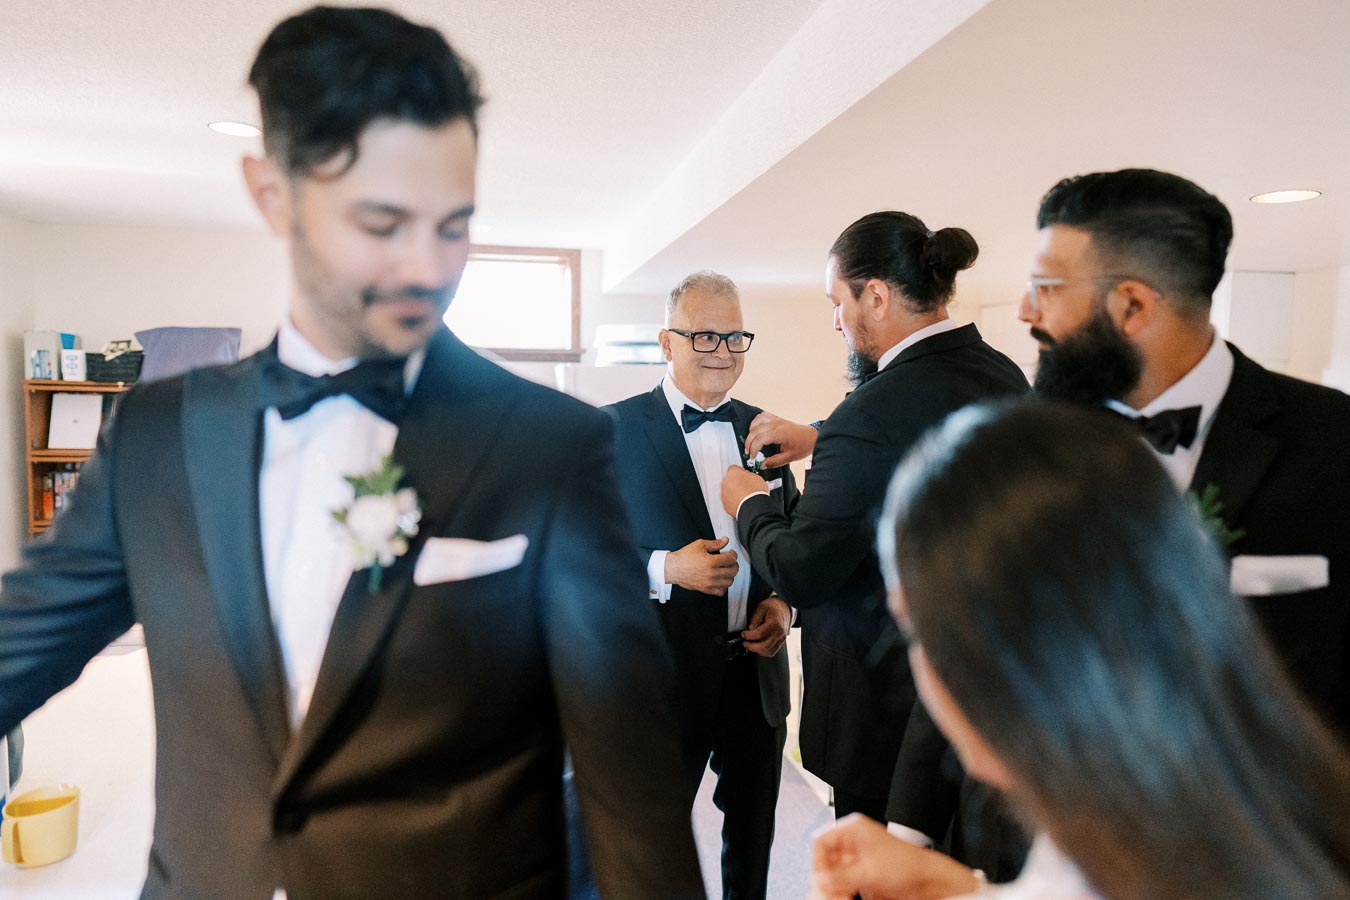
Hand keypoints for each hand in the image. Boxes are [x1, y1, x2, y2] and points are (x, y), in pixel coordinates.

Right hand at [664, 537, 738, 595]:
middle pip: (733, 571)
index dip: (733, 554)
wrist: (673, 568)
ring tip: (726, 570)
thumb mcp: (700, 545)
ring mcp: (709, 583)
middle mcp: (712, 573)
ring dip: (730, 575)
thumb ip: (715, 543)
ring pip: (729, 582)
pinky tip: (721, 580)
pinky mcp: (706, 589)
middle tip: (730, 561)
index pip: (731, 559)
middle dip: (734, 564)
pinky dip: (723, 586)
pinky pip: (721, 592)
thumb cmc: (684, 557)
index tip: (731, 553)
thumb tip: (725, 540)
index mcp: (711, 561)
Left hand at [721, 465, 767, 516]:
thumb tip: (748, 477)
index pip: (734, 468)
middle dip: (736, 483)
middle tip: (745, 487)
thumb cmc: (756, 492)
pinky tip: (742, 502)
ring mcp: (724, 494)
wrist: (754, 507)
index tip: (744, 475)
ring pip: (728, 491)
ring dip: (734, 492)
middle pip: (729, 480)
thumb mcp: (756, 477)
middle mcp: (725, 482)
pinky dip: (733, 501)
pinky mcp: (725, 504)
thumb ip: (748, 475)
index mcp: (732, 472)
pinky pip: (728, 501)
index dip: (740, 472)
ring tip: (744, 496)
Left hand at [743, 596, 790, 656]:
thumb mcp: (761, 607)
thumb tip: (750, 629)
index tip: (743, 634)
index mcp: (774, 623)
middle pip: (764, 646)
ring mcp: (781, 638)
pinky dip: (763, 651)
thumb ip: (755, 619)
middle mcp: (779, 633)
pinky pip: (772, 651)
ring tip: (750, 645)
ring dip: (757, 650)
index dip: (749, 635)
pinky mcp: (781, 642)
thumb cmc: (773, 607)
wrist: (785, 608)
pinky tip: (757, 646)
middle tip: (745, 643)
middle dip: (751, 647)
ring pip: (768, 651)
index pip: (759, 634)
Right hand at [745, 412, 816, 467]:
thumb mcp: (790, 457)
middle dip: (749, 442)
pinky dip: (756, 422)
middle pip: (756, 430)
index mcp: (780, 434)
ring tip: (751, 442)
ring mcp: (777, 420)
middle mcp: (777, 424)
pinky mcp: (777, 419)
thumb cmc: (803, 446)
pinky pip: (763, 416)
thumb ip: (774, 462)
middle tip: (748, 452)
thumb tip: (762, 465)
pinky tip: (756, 431)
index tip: (752, 457)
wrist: (813, 436)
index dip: (753, 448)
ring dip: (751, 431)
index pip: (761, 438)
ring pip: (757, 420)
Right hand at [810, 814, 980, 899]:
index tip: (821, 880)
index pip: (821, 841)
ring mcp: (857, 858)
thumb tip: (818, 879)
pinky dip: (841, 891)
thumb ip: (840, 876)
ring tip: (841, 896)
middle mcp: (853, 842)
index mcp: (854, 829)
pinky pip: (842, 882)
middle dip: (827, 878)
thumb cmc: (909, 865)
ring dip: (834, 886)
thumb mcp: (869, 872)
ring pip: (833, 873)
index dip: (818, 862)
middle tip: (830, 892)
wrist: (929, 880)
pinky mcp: (862, 873)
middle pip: (825, 859)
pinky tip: (847, 896)